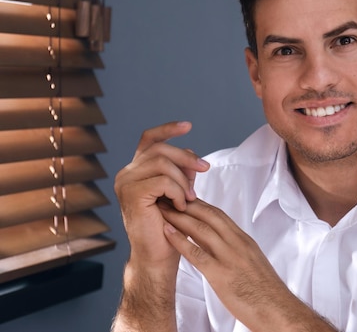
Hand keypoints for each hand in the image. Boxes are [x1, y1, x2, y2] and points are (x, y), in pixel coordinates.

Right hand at [114, 121, 209, 270]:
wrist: (159, 256)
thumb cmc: (170, 226)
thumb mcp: (178, 192)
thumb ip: (181, 172)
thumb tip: (192, 153)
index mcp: (136, 170)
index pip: (150, 139)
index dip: (168, 129)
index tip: (188, 126)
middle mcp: (126, 174)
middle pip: (160, 149)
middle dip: (186, 158)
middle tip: (204, 169)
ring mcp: (126, 183)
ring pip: (163, 164)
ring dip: (182, 180)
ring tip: (190, 199)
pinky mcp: (132, 195)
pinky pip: (162, 181)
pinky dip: (178, 192)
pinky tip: (182, 206)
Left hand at [159, 199, 337, 331]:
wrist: (278, 310)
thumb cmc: (265, 292)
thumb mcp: (252, 263)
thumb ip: (237, 252)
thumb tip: (221, 247)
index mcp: (245, 241)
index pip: (219, 215)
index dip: (200, 204)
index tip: (184, 198)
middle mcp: (237, 243)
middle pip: (209, 215)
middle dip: (187, 203)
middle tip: (169, 196)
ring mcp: (230, 257)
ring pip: (201, 229)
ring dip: (179, 216)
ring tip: (163, 208)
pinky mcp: (222, 274)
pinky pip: (197, 253)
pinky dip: (180, 240)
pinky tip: (167, 233)